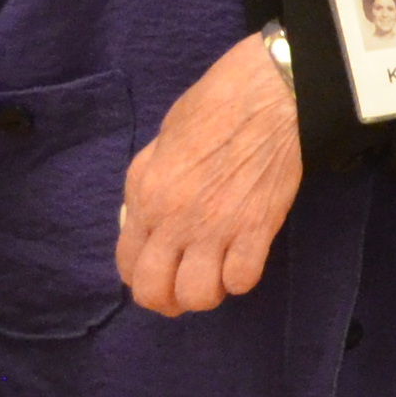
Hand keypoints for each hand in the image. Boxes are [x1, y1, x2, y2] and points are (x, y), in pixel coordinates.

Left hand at [119, 33, 302, 316]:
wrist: (268, 95)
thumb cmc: (213, 106)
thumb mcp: (161, 142)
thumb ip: (149, 184)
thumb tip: (145, 216)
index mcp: (146, 196)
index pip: (128, 265)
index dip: (140, 279)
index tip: (158, 274)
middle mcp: (174, 221)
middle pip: (157, 293)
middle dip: (168, 301)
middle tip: (183, 289)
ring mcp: (216, 228)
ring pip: (199, 296)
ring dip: (207, 293)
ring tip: (216, 275)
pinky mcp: (256, 229)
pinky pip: (242, 280)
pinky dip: (241, 278)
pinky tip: (243, 259)